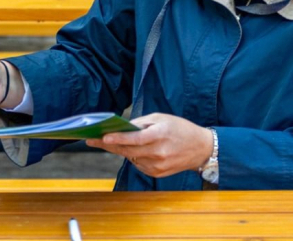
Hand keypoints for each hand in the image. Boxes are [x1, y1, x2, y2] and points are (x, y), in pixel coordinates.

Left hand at [85, 113, 212, 177]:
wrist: (200, 148)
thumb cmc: (179, 129)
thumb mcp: (161, 118)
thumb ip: (140, 124)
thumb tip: (121, 128)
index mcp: (160, 135)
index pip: (134, 139)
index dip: (117, 139)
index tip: (102, 137)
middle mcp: (158, 153)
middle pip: (127, 150)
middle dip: (108, 145)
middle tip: (91, 140)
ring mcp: (158, 165)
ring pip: (131, 158)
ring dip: (121, 150)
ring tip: (112, 141)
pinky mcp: (158, 173)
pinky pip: (138, 164)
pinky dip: (133, 156)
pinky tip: (135, 150)